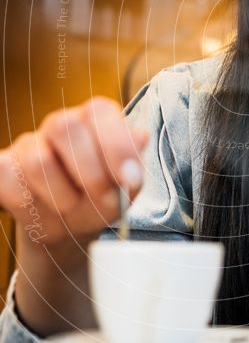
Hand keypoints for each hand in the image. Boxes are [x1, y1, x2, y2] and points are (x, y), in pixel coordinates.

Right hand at [0, 97, 148, 249]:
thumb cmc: (100, 201)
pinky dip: (27, 202)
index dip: (115, 143)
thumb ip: (132, 168)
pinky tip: (42, 211)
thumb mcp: (124, 191)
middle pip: (64, 125)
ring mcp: (29, 144)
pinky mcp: (5, 167)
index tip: (129, 179)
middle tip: (101, 198)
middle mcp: (60, 124)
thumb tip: (141, 136)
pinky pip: (6, 177)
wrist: (68, 231)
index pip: (99, 111)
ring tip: (71, 209)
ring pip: (37, 159)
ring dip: (61, 196)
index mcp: (94, 121)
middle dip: (88, 172)